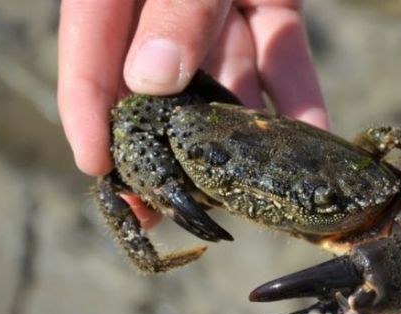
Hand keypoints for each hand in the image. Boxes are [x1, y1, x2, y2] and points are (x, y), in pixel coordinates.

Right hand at [57, 0, 328, 224]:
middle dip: (170, 149)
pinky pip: (284, 59)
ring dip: (239, 138)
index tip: (100, 172)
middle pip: (159, 87)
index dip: (88, 118)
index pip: (90, 58)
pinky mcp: (273, 6)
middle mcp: (166, 9)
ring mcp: (222, 10)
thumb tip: (152, 81)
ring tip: (249, 191)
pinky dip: (298, 101)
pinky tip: (312, 142)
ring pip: (226, 83)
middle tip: (173, 206)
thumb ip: (174, 9)